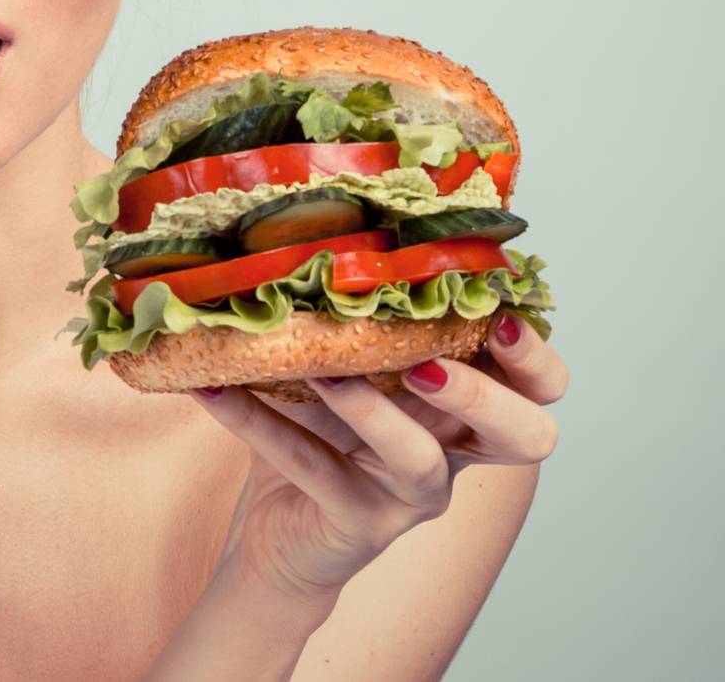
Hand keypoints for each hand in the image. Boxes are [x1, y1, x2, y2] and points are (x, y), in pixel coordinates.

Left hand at [190, 311, 567, 608]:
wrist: (281, 529)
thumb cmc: (323, 427)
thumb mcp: (346, 364)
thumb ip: (353, 316)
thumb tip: (304, 221)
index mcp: (465, 405)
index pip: (540, 386)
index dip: (534, 354)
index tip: (498, 310)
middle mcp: (454, 453)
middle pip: (525, 437)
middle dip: (486, 395)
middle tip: (428, 361)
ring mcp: (410, 496)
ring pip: (419, 459)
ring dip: (370, 408)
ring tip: (324, 371)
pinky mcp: (359, 523)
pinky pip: (315, 470)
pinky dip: (258, 423)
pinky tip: (212, 388)